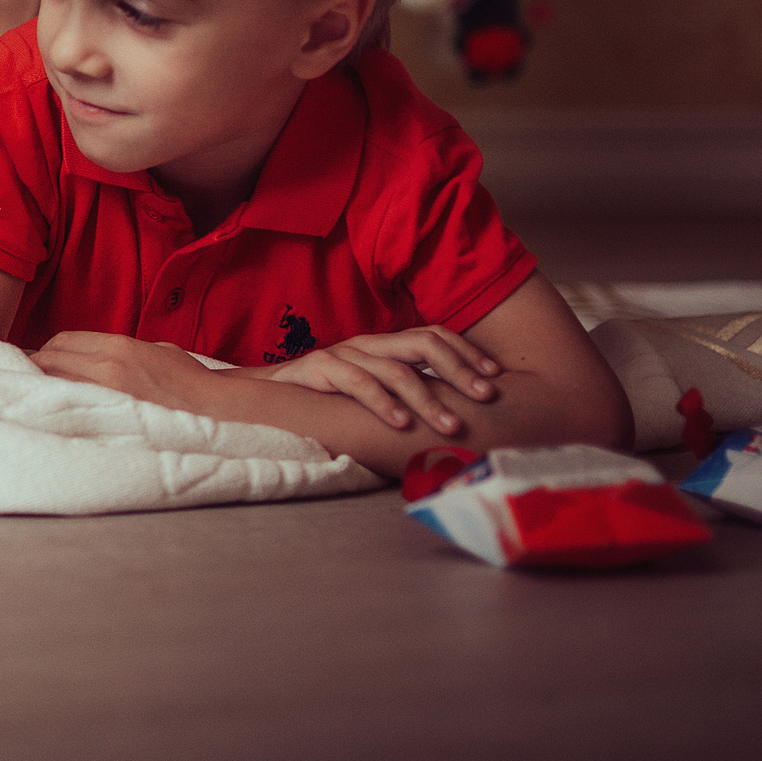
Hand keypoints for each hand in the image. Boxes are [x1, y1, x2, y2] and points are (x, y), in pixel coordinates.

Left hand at [31, 330, 214, 411]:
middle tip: (29, 380)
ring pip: (53, 385)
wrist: (216, 409)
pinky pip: (71, 411)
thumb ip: (121, 351)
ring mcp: (107, 395)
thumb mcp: (155, 350)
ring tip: (38, 399)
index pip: (61, 341)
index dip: (46, 350)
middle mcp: (107, 366)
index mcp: (117, 346)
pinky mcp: (111, 420)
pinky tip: (58, 416)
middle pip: (49, 360)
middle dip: (36, 369)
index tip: (40, 360)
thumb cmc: (189, 381)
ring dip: (42, 389)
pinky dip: (59, 410)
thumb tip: (93, 357)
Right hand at [263, 327, 501, 436]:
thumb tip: (452, 409)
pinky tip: (401, 424)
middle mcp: (369, 344)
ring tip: (451, 424)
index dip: (467, 353)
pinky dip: (383, 403)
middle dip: (460, 370)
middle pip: (424, 344)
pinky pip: (357, 383)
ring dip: (428, 398)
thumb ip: (403, 390)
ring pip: (396, 369)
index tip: (495, 378)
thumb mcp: (371, 387)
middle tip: (486, 398)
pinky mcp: (319, 369)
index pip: (435, 336)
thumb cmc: (326, 395)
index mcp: (385, 345)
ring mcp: (344, 354)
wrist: (266, 390)